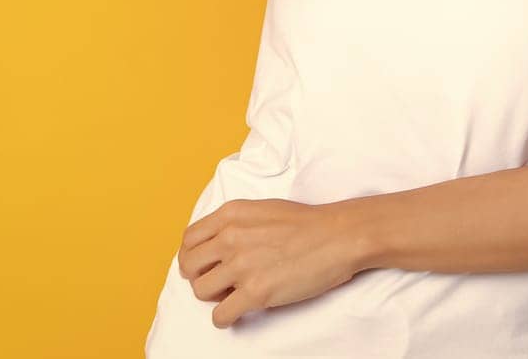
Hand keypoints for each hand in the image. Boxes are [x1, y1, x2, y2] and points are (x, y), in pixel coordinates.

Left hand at [177, 197, 364, 328]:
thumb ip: (235, 223)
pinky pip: (220, 315)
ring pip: (200, 291)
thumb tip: (216, 244)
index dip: (193, 255)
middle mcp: (230, 238)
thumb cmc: (306, 223)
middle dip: (199, 277)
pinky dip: (224, 318)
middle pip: (189, 266)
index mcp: (231, 215)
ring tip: (231, 295)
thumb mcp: (262, 209)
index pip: (189, 239)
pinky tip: (236, 313)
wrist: (338, 237)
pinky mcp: (255, 292)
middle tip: (216, 282)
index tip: (203, 264)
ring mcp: (242, 266)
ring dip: (213, 297)